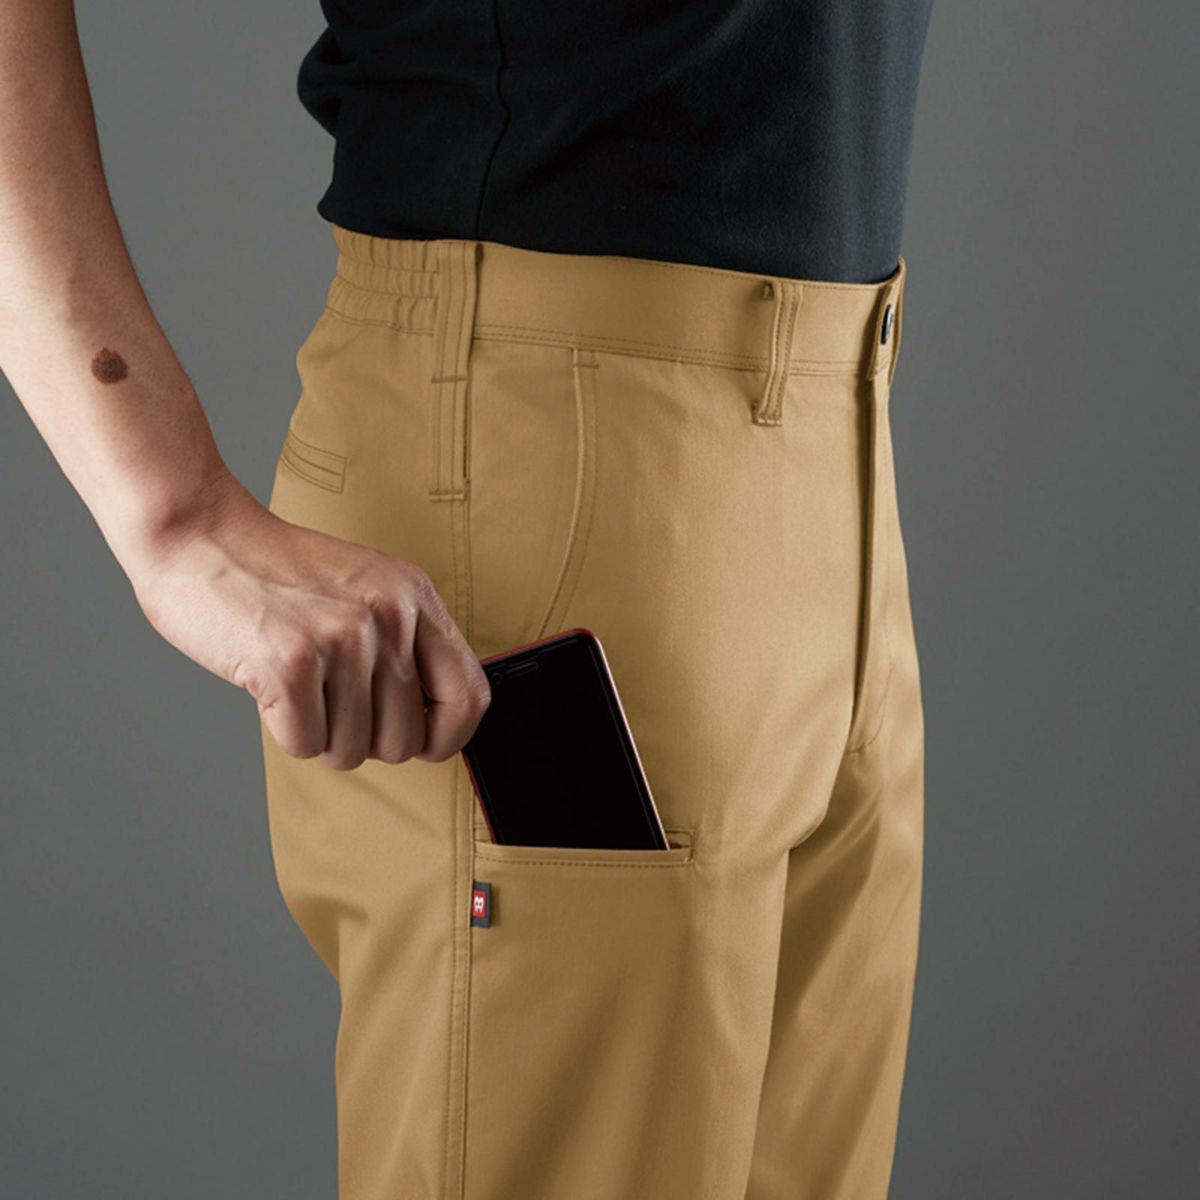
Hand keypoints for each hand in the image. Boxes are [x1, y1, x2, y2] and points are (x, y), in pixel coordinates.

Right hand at [127, 471, 490, 769]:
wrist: (198, 535)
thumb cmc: (275, 573)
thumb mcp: (367, 589)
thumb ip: (407, 644)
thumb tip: (436, 728)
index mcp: (415, 598)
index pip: (470, 697)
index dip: (446, 737)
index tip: (420, 742)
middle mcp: (389, 616)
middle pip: (405, 740)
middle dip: (365, 740)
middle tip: (329, 699)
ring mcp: (343, 638)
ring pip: (352, 750)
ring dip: (319, 733)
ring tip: (297, 681)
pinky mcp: (292, 662)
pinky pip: (306, 744)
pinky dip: (284, 729)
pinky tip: (270, 683)